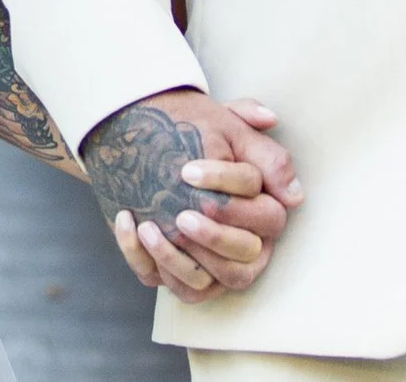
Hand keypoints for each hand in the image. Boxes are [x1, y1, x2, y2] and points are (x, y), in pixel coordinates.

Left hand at [87, 89, 302, 302]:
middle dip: (214, 238)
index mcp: (266, 213)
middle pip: (244, 259)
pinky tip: (131, 225)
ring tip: (150, 228)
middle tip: (182, 216)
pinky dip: (145, 260)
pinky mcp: (180, 276)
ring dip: (177, 260)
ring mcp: (213, 267)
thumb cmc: (196, 140)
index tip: (188, 171)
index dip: (232, 196)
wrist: (151, 149)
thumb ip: (249, 119)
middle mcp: (247, 248)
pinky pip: (170, 285)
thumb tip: (274, 134)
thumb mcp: (222, 124)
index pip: (267, 215)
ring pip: (206, 282)